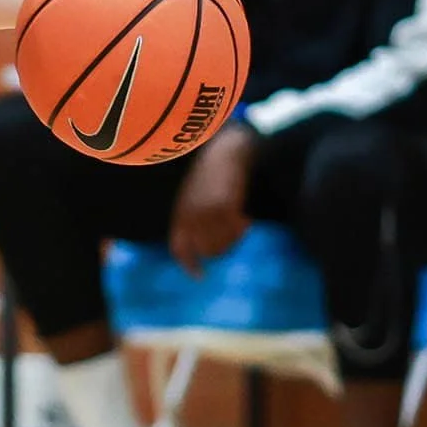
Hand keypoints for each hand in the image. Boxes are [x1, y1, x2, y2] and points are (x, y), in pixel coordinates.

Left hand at [168, 123, 255, 272]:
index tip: (200, 277)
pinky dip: (243, 226)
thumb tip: (205, 249)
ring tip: (240, 221)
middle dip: (222, 247)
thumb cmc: (214, 171)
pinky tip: (246, 216)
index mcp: (180, 213)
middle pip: (207, 251)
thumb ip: (196, 218)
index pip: (180, 248)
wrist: (227, 150)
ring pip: (223, 244)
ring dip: (234, 237)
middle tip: (234, 234)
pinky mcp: (222, 207)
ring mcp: (204, 212)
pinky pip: (235, 230)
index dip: (190, 265)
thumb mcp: (195, 195)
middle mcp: (189, 216)